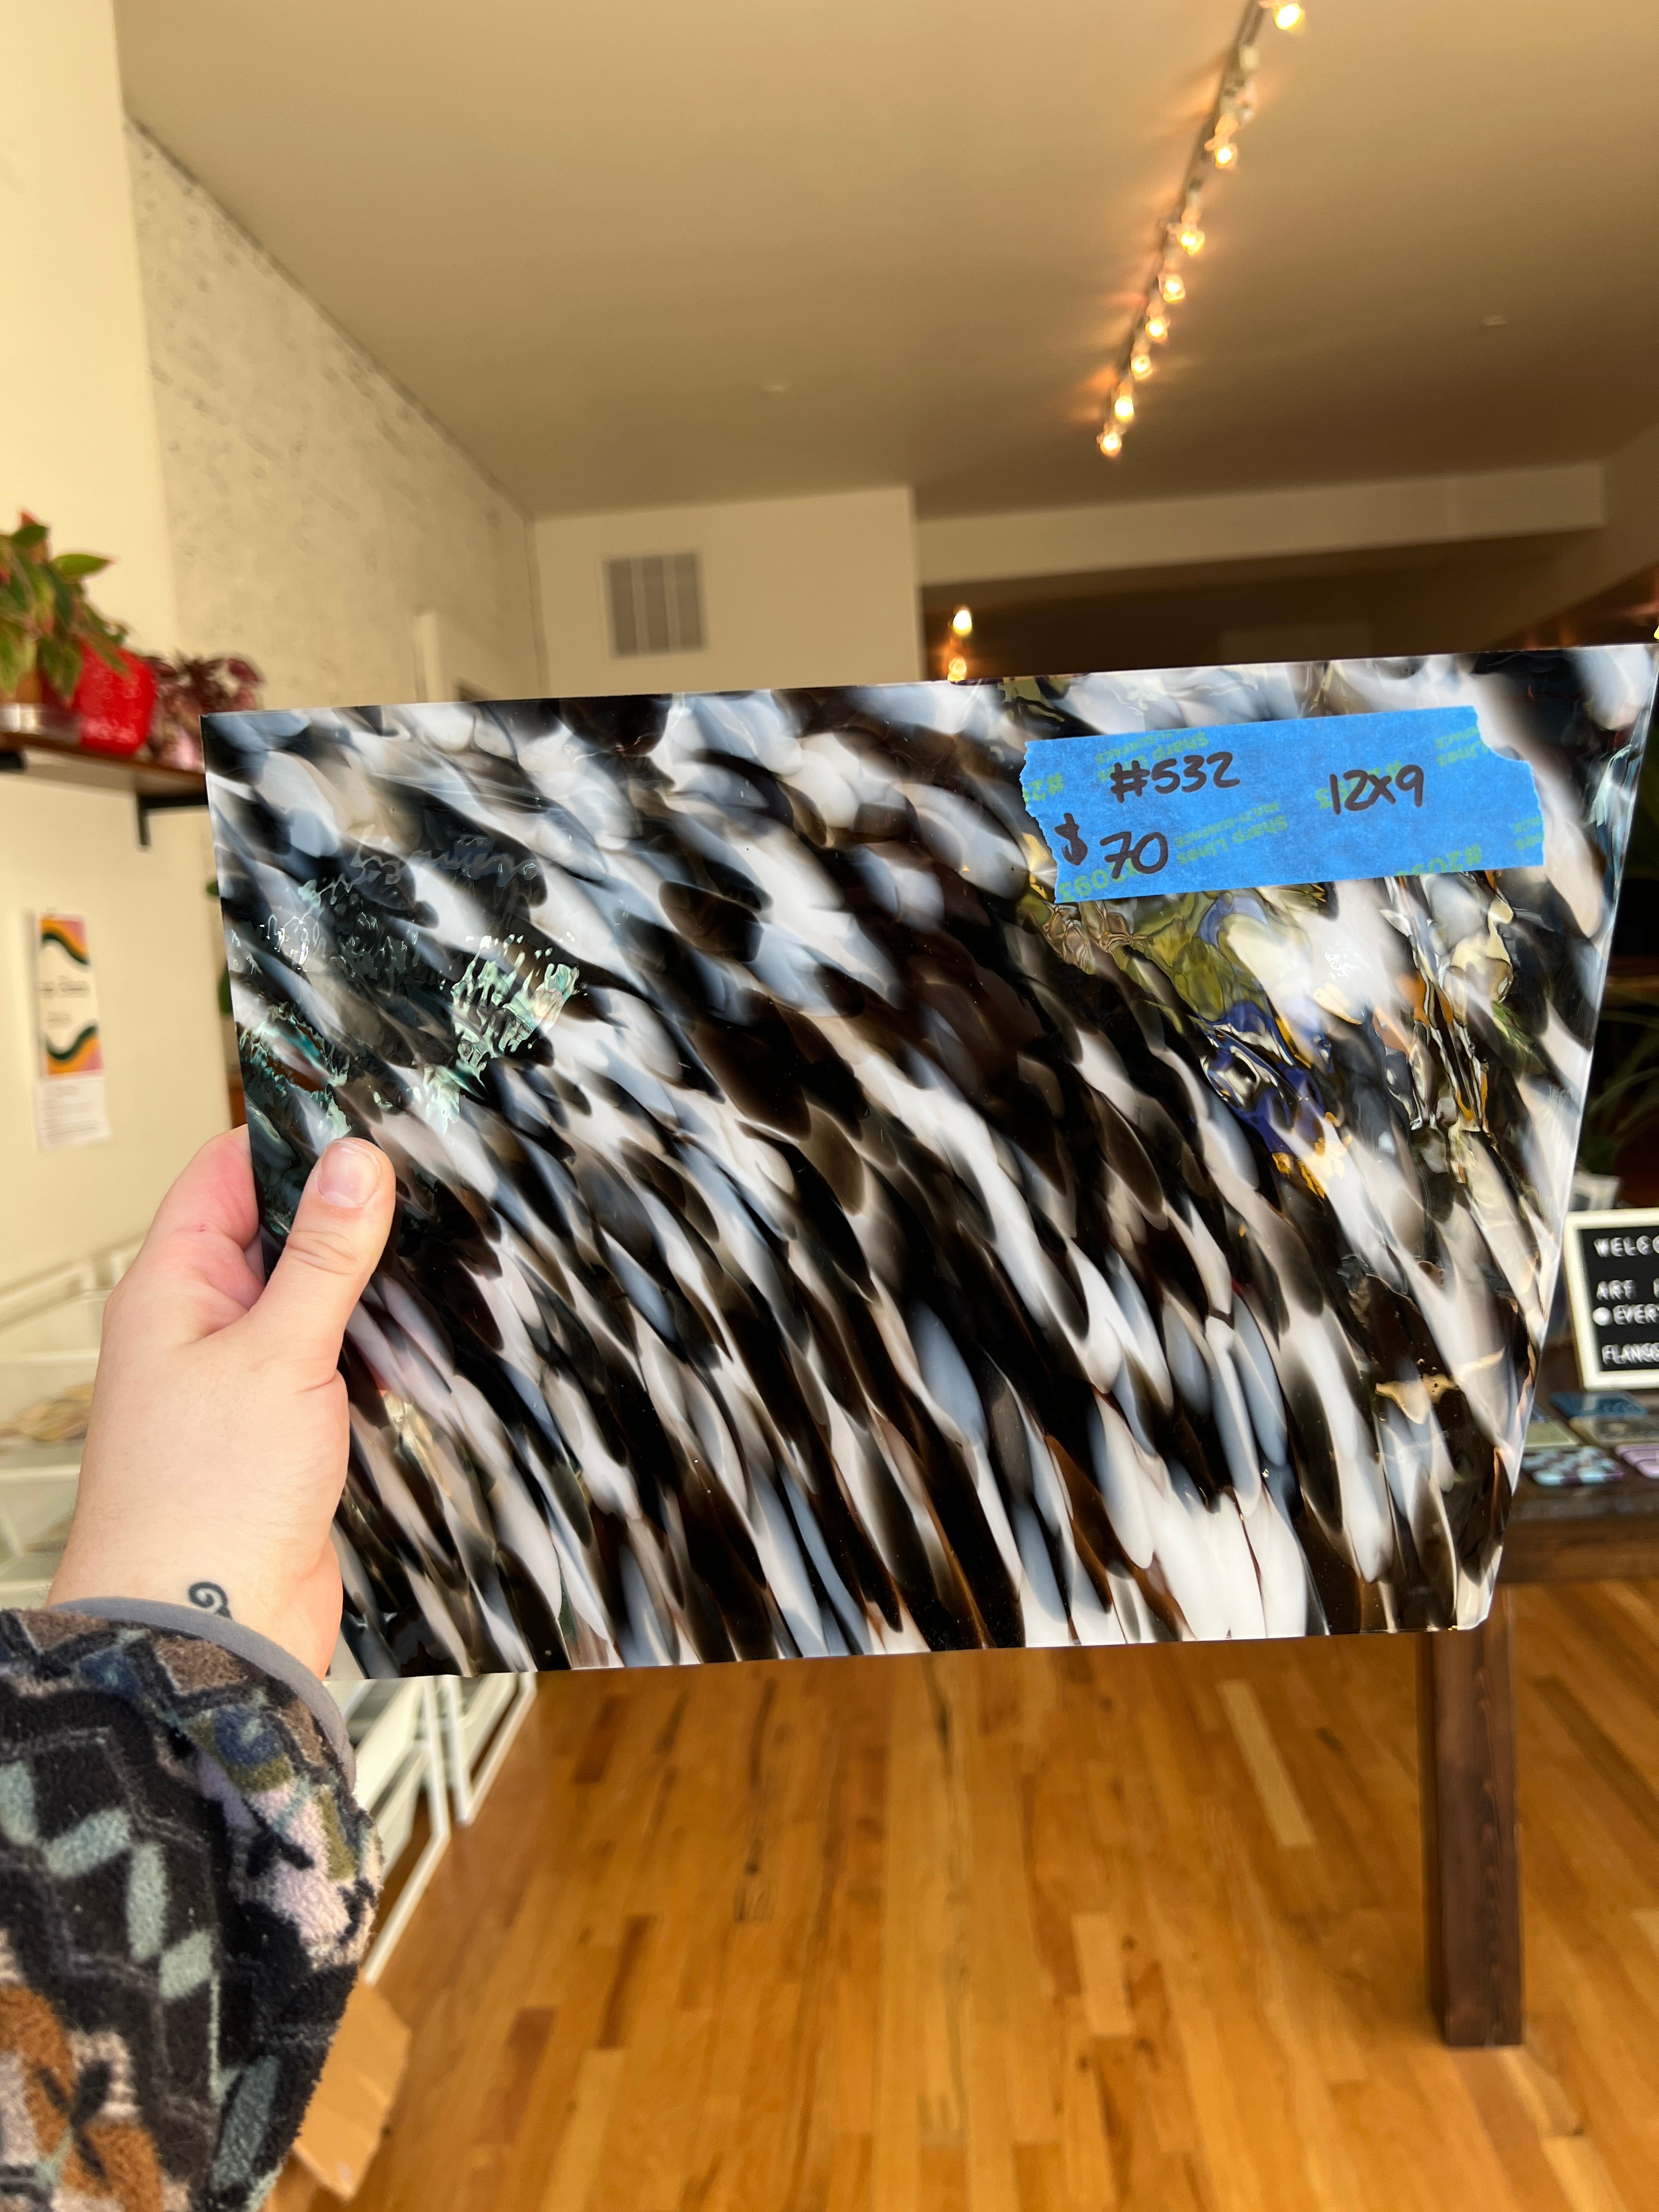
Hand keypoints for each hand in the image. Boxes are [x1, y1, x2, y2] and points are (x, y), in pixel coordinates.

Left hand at [50, 1126, 394, 1677]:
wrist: (208, 1632)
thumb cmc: (203, 1500)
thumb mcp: (278, 1353)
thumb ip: (323, 1257)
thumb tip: (355, 1162)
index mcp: (174, 1287)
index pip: (228, 1173)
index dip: (292, 1136)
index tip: (368, 1112)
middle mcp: (203, 1325)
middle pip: (279, 1232)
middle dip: (349, 1208)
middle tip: (430, 1174)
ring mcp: (245, 1378)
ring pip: (315, 1299)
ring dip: (369, 1282)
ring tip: (442, 1245)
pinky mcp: (287, 1430)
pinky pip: (337, 1362)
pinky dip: (378, 1346)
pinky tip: (426, 1334)